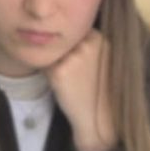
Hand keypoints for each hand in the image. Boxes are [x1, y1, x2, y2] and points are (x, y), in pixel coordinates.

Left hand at [49, 29, 117, 150]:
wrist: (101, 118)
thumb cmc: (102, 89)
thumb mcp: (105, 59)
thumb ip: (90, 44)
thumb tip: (67, 33)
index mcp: (98, 38)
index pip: (73, 32)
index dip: (73, 46)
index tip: (79, 60)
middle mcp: (85, 44)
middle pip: (62, 41)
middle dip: (63, 52)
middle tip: (74, 72)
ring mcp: (72, 57)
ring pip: (52, 52)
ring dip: (55, 62)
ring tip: (69, 79)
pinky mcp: (58, 72)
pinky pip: (45, 65)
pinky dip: (48, 73)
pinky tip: (62, 85)